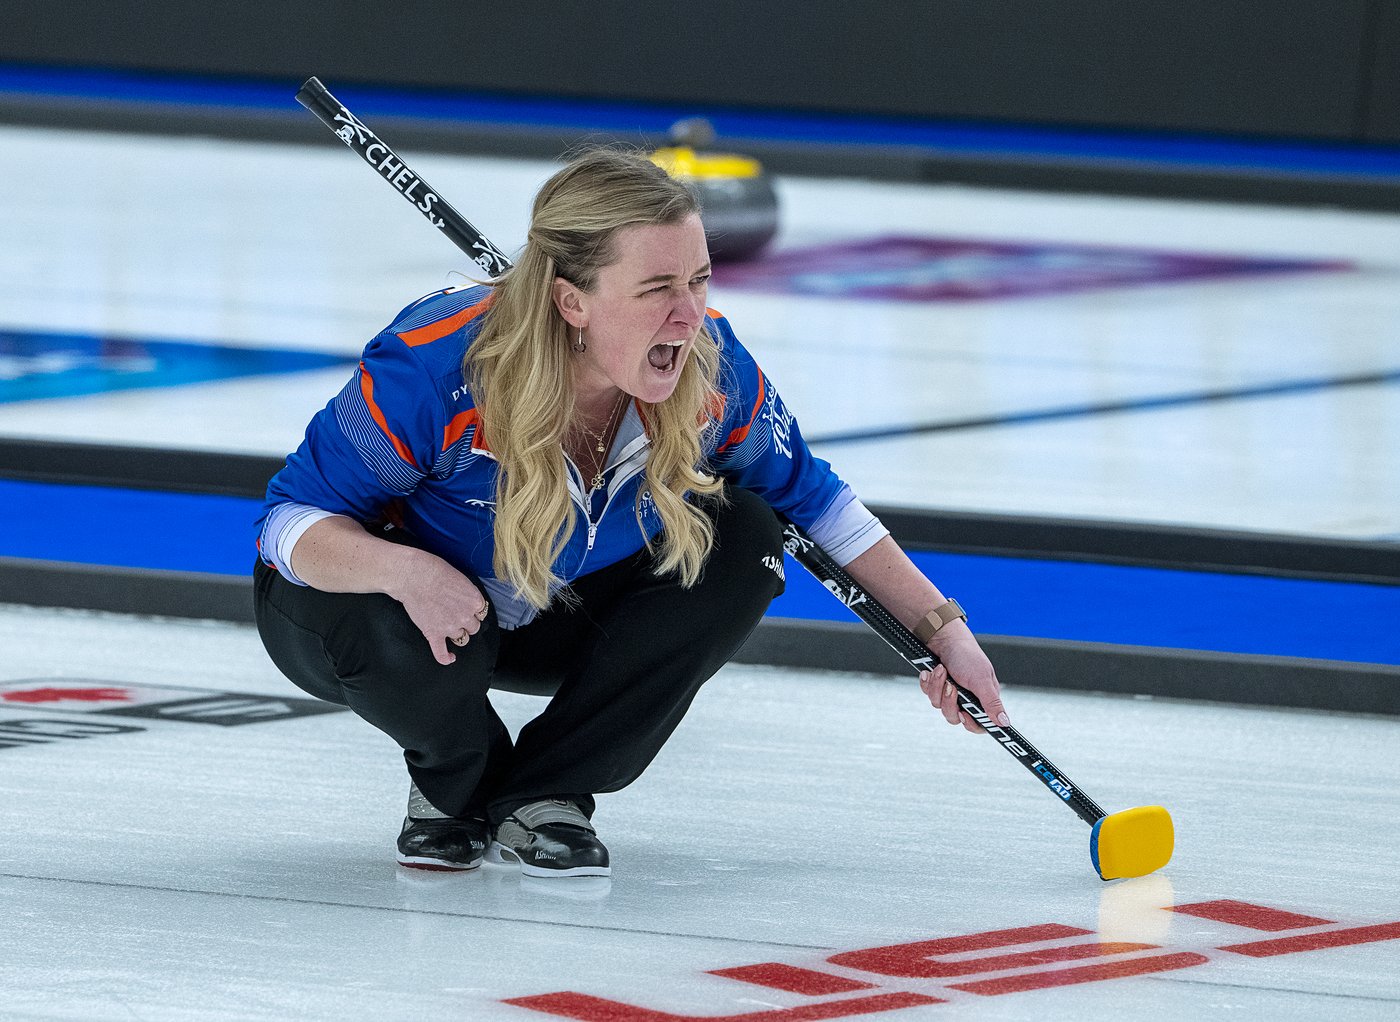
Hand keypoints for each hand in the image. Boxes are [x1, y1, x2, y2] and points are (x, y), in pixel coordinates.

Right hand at [389, 550, 490, 665]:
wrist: (413, 576)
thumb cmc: (434, 571)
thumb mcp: (461, 578)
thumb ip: (467, 594)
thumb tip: (467, 601)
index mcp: (474, 601)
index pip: (481, 613)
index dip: (473, 611)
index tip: (465, 608)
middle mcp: (465, 617)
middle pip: (473, 628)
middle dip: (466, 623)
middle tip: (454, 614)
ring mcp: (450, 627)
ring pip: (462, 639)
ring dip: (457, 634)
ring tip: (448, 626)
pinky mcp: (433, 634)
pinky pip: (441, 652)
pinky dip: (445, 658)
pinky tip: (449, 658)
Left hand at [916, 622, 1008, 734]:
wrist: (943, 637)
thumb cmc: (966, 655)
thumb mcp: (981, 680)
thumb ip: (992, 703)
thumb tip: (1004, 723)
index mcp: (983, 698)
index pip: (979, 724)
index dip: (971, 724)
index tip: (964, 715)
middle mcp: (966, 698)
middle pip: (954, 717)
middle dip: (949, 701)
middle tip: (950, 686)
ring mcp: (949, 693)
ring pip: (938, 706)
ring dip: (938, 687)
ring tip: (941, 670)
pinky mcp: (936, 686)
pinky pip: (928, 694)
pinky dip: (928, 682)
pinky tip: (931, 671)